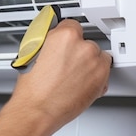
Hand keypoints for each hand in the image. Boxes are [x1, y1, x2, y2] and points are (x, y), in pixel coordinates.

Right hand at [10, 19, 111, 134]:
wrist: (37, 110)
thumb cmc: (32, 87)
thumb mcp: (33, 52)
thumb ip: (50, 41)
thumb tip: (54, 37)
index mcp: (65, 35)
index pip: (72, 24)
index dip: (66, 36)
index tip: (65, 42)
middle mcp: (84, 47)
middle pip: (87, 42)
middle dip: (78, 51)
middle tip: (65, 64)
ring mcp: (96, 64)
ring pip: (98, 57)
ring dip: (88, 63)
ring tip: (72, 75)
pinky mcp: (102, 80)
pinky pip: (103, 73)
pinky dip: (95, 77)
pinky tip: (78, 83)